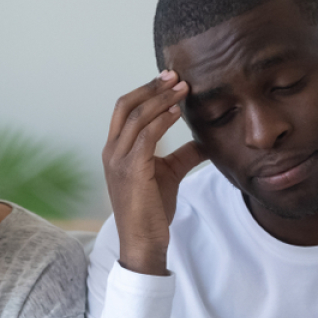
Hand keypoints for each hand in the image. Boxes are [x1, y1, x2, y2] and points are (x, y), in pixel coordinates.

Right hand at [103, 70, 203, 275]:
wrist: (143, 241)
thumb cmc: (152, 210)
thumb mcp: (169, 173)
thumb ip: (182, 153)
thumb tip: (205, 139)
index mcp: (115, 149)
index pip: (125, 109)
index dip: (146, 91)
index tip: (170, 79)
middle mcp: (111, 151)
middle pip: (125, 105)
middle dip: (151, 87)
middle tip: (176, 76)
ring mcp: (118, 161)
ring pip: (136, 116)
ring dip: (161, 99)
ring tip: (183, 88)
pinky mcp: (131, 170)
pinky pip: (146, 135)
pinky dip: (162, 119)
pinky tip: (178, 113)